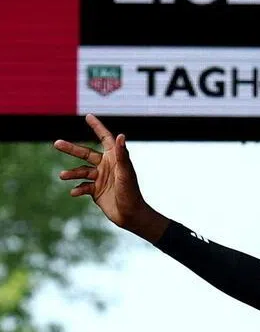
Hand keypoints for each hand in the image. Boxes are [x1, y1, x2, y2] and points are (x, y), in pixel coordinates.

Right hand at [54, 114, 166, 240]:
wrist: (131, 215)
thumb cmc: (131, 192)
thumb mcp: (125, 173)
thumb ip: (122, 155)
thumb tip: (121, 135)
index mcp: (115, 158)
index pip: (105, 139)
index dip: (97, 127)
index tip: (88, 116)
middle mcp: (107, 166)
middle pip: (86, 154)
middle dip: (71, 149)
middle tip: (56, 143)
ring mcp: (100, 178)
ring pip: (81, 172)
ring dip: (71, 173)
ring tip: (62, 175)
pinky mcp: (96, 190)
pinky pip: (82, 187)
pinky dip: (77, 189)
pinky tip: (74, 193)